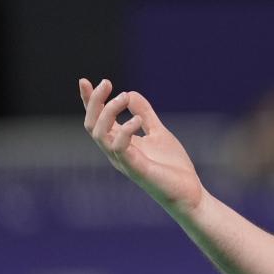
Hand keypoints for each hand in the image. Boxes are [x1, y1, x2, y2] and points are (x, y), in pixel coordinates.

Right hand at [79, 78, 204, 215]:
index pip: (97, 120)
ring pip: (99, 135)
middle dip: (94, 102)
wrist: (189, 193)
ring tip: (123, 97)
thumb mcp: (158, 132)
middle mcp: (116, 152)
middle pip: (91, 125)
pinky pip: (119, 149)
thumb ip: (145, 114)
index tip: (83, 81)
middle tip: (107, 82)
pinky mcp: (136, 169)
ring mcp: (124, 161)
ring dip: (108, 112)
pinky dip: (124, 131)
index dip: (88, 101)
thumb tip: (130, 92)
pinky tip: (137, 119)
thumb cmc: (172, 167)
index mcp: (119, 143)